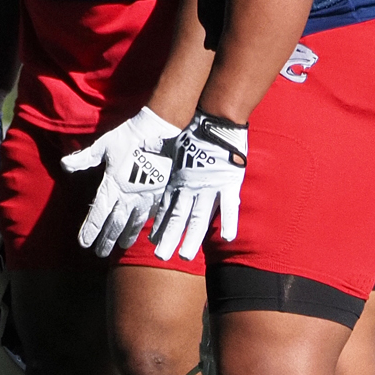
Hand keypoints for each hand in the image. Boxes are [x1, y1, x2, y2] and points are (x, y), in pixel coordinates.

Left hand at [60, 107, 179, 256]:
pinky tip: (142, 231)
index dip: (90, 230)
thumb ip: (84, 158)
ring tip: (120, 247)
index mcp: (112, 186)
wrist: (159, 132)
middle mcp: (128, 196)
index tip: (84, 243)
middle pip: (115, 224)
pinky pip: (150, 215)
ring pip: (133, 223)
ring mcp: (145, 197)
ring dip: (125, 237)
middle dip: (106, 239)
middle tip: (99, 253)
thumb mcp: (103, 146)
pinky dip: (143, 225)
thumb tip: (65, 164)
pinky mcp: (159, 194)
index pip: (98, 215)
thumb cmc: (128, 137)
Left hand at [152, 112, 248, 260]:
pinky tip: (226, 239)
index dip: (159, 225)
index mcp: (178, 179)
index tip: (152, 240)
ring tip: (183, 256)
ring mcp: (210, 186)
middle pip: (178, 217)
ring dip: (191, 238)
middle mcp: (191, 186)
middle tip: (161, 256)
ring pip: (199, 218)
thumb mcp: (172, 146)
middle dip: (170, 238)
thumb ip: (161, 155)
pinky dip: (229, 222)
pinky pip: (229, 206)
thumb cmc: (193, 131)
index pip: (167, 207)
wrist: (215, 118)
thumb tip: (145, 156)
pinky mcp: (229, 181)